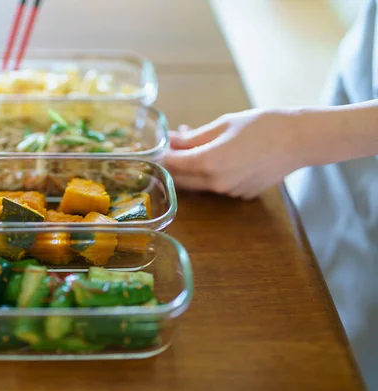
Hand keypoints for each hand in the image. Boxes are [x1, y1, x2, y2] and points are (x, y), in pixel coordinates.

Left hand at [162, 109, 303, 199]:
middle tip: (175, 144)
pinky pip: (217, 186)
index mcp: (208, 163)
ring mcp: (230, 192)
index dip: (162, 154)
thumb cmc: (263, 125)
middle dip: (173, 163)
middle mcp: (216, 183)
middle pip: (180, 180)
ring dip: (192, 168)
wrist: (301, 140)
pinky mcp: (241, 195)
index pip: (171, 164)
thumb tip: (170, 140)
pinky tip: (222, 155)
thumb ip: (193, 137)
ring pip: (198, 184)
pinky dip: (212, 173)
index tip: (160, 144)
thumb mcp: (223, 124)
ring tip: (200, 144)